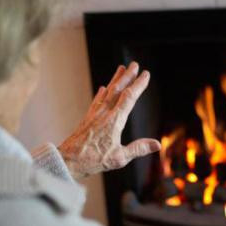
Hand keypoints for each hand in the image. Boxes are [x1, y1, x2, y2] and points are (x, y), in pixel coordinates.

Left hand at [58, 62, 160, 178]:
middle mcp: (104, 113)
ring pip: (107, 92)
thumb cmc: (93, 160)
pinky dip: (102, 93)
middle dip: (127, 76)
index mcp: (114, 121)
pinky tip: (102, 88)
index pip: (129, 98)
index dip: (138, 85)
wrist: (67, 160)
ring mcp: (94, 114)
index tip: (146, 74)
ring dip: (115, 80)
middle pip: (117, 90)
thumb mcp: (119, 158)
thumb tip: (157, 144)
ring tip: (121, 69)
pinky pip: (97, 101)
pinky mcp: (87, 119)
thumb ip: (138, 149)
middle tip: (135, 64)